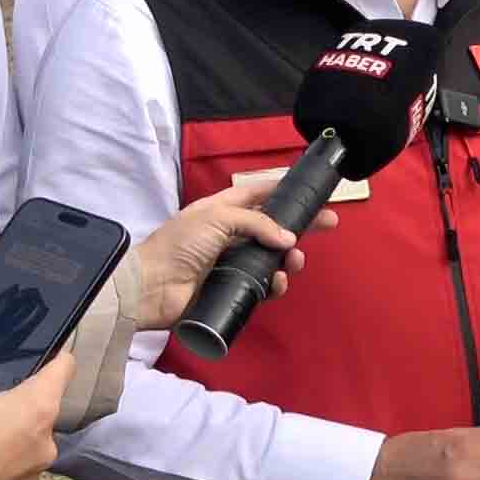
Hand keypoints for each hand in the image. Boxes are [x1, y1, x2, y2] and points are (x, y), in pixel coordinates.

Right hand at [0, 348, 74, 479]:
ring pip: (25, 450)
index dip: (58, 360)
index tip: (55, 355)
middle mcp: (44, 444)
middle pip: (42, 413)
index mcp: (36, 408)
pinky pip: (6, 479)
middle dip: (19, 408)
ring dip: (7, 443)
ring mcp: (29, 478)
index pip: (62, 372)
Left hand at [133, 178, 326, 329]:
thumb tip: (287, 238)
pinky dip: (274, 284)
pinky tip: (277, 283)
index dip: (282, 191)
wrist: (151, 288)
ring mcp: (231, 263)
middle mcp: (229, 235)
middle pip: (272, 227)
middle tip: (328, 223)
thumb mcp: (217, 218)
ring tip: (295, 262)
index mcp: (221, 210)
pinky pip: (261, 285)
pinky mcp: (231, 289)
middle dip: (300, 225)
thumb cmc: (178, 244)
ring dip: (288, 258)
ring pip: (271, 258)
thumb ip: (256, 223)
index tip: (308, 190)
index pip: (257, 195)